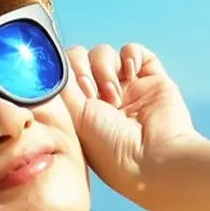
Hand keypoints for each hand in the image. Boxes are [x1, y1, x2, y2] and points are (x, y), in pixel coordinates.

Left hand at [61, 43, 202, 198]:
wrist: (153, 158)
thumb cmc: (110, 148)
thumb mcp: (74, 117)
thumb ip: (62, 87)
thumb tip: (56, 62)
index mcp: (80, 111)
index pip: (64, 74)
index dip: (66, 73)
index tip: (76, 92)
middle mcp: (102, 99)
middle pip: (82, 59)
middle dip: (84, 70)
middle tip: (93, 95)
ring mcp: (127, 89)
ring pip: (105, 54)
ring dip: (105, 68)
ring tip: (115, 96)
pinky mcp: (151, 80)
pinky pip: (135, 52)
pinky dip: (130, 55)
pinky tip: (131, 73)